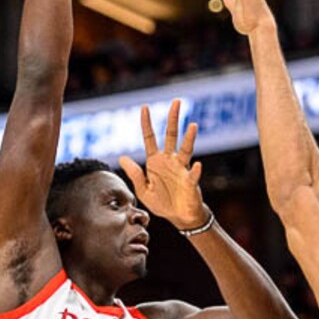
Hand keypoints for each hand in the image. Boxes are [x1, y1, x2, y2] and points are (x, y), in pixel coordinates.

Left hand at [119, 101, 206, 229]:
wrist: (179, 217)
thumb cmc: (162, 202)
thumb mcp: (143, 189)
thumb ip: (134, 174)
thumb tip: (122, 157)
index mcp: (156, 162)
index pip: (150, 138)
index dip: (147, 123)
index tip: (144, 107)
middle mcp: (170, 161)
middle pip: (171, 136)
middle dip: (173, 119)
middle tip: (176, 102)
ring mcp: (182, 169)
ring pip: (186, 149)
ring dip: (189, 138)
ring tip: (192, 125)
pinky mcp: (190, 182)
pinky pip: (193, 174)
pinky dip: (195, 170)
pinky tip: (196, 165)